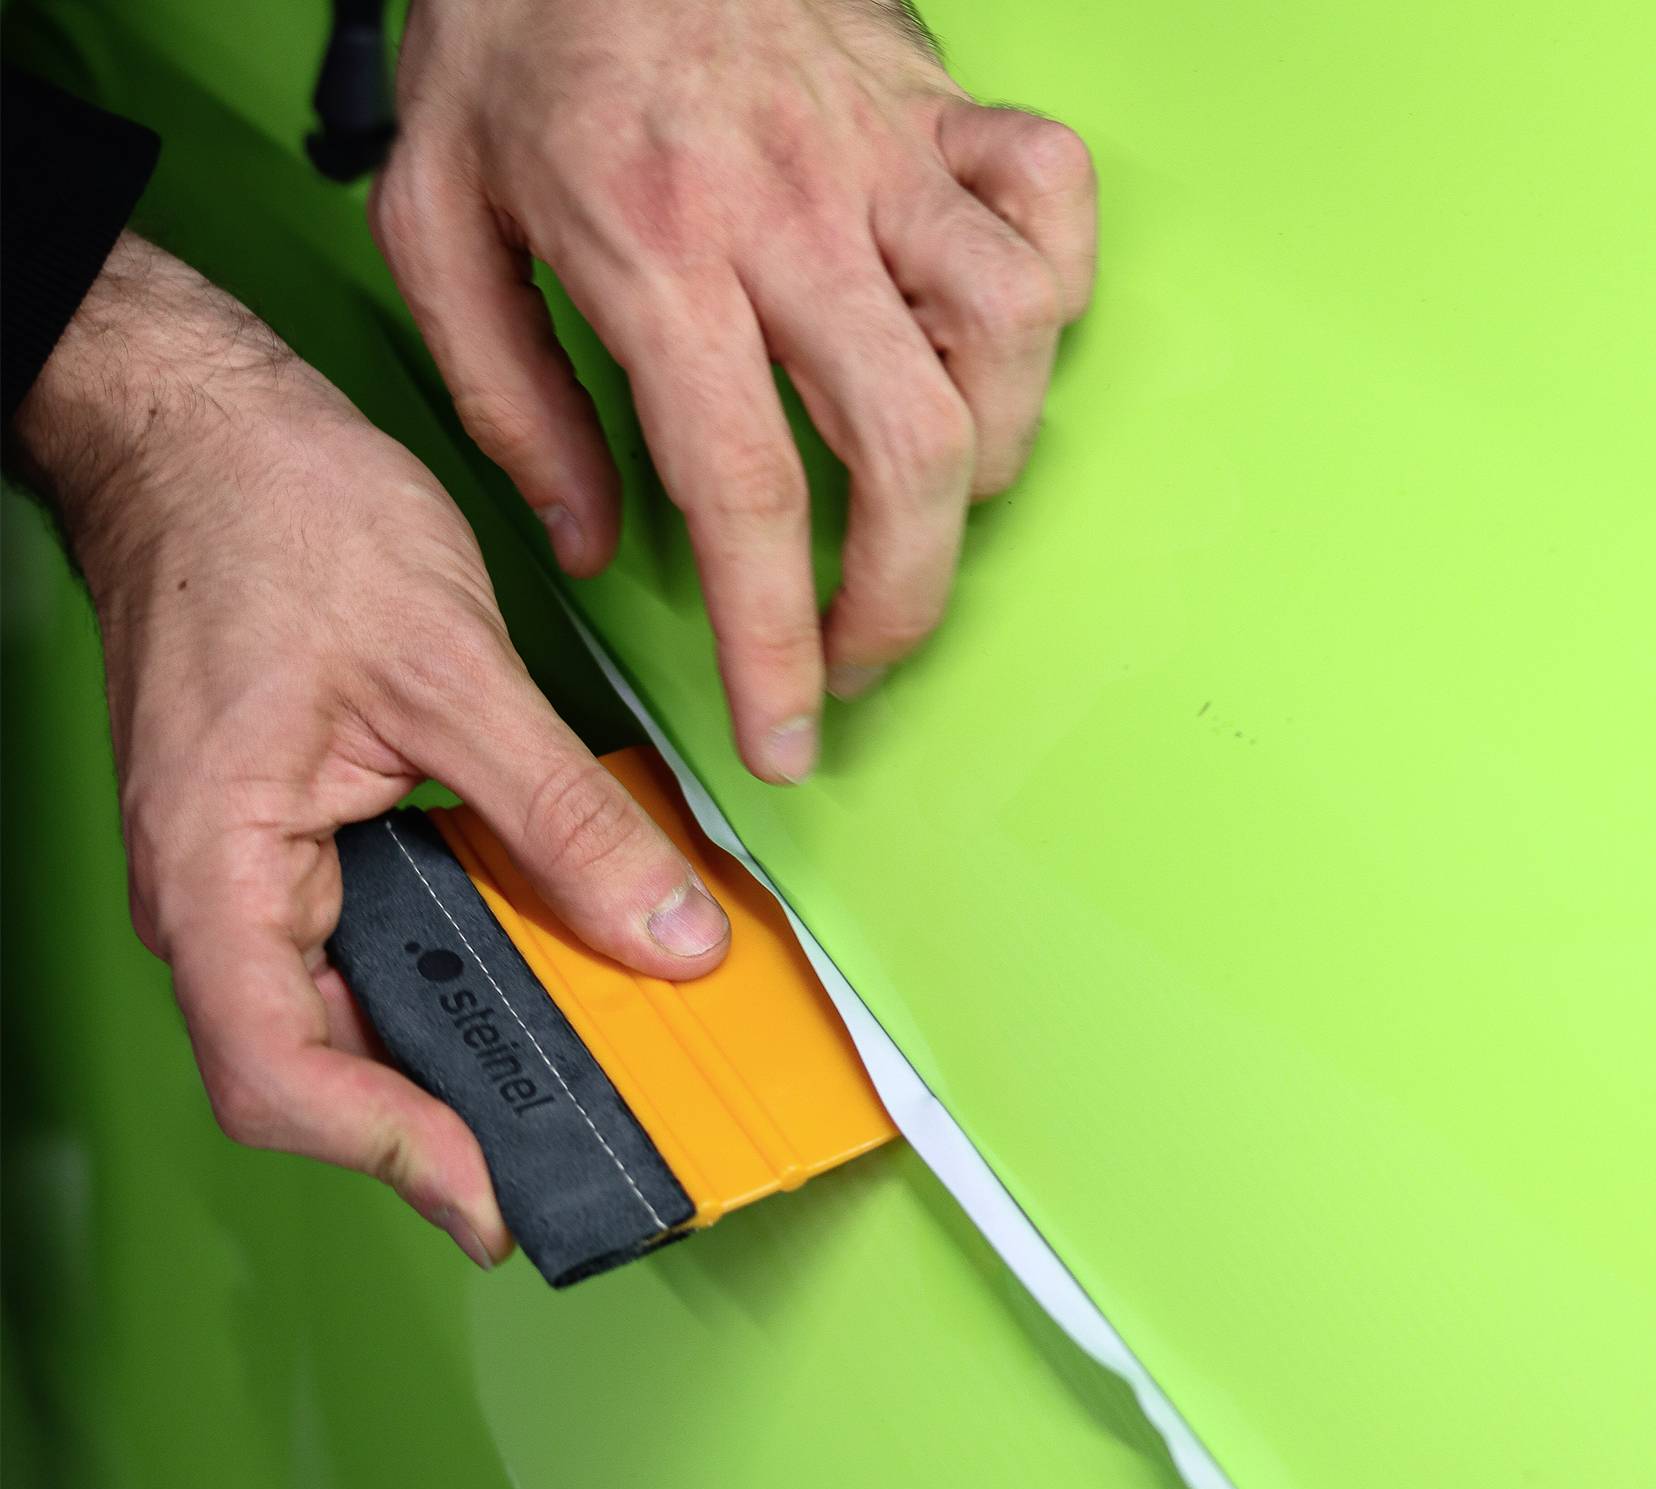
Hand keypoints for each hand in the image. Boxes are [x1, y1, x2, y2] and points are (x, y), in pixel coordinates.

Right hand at [13, 233, 730, 1267]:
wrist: (206, 433)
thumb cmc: (277, 519)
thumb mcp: (452, 670)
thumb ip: (563, 817)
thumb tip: (665, 932)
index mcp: (220, 868)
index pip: (280, 1072)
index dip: (391, 1153)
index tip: (495, 1195)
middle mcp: (223, 891)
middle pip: (322, 1065)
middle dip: (441, 1115)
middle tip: (566, 1135)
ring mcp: (254, 869)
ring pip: (352, 1007)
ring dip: (457, 1038)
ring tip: (572, 1053)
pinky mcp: (294, 835)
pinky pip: (371, 935)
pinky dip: (456, 959)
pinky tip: (533, 950)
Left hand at [373, 0, 1095, 780]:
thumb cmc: (510, 40)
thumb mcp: (437, 226)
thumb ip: (508, 403)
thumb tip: (590, 542)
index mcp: (658, 252)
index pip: (746, 492)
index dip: (776, 642)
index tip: (786, 736)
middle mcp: (794, 210)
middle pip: (909, 447)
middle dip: (902, 596)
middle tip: (863, 654)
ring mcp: (885, 151)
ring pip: (1010, 337)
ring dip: (985, 462)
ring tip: (919, 506)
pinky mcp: (941, 103)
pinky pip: (1053, 200)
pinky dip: (1050, 291)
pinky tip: (990, 345)